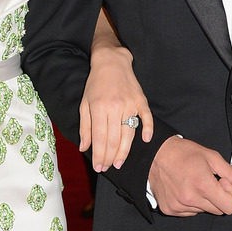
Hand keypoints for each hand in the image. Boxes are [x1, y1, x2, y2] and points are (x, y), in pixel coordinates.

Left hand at [80, 43, 153, 170]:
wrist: (112, 62)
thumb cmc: (96, 84)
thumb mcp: (85, 104)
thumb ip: (85, 127)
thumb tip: (84, 148)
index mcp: (99, 108)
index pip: (100, 138)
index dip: (99, 155)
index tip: (98, 167)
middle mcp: (115, 107)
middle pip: (114, 139)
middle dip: (110, 157)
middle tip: (109, 168)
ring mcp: (130, 104)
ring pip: (129, 133)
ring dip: (124, 151)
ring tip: (119, 163)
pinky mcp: (141, 101)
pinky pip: (147, 118)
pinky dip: (147, 129)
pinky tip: (145, 141)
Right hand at [148, 137, 231, 216]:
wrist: (154, 155)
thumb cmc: (184, 153)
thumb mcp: (211, 158)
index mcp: (203, 185)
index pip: (230, 207)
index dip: (230, 194)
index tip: (222, 181)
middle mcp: (190, 199)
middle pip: (218, 210)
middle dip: (219, 197)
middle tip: (209, 181)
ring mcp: (178, 206)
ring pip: (203, 211)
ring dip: (204, 200)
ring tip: (194, 183)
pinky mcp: (169, 210)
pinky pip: (189, 213)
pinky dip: (191, 203)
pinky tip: (184, 188)